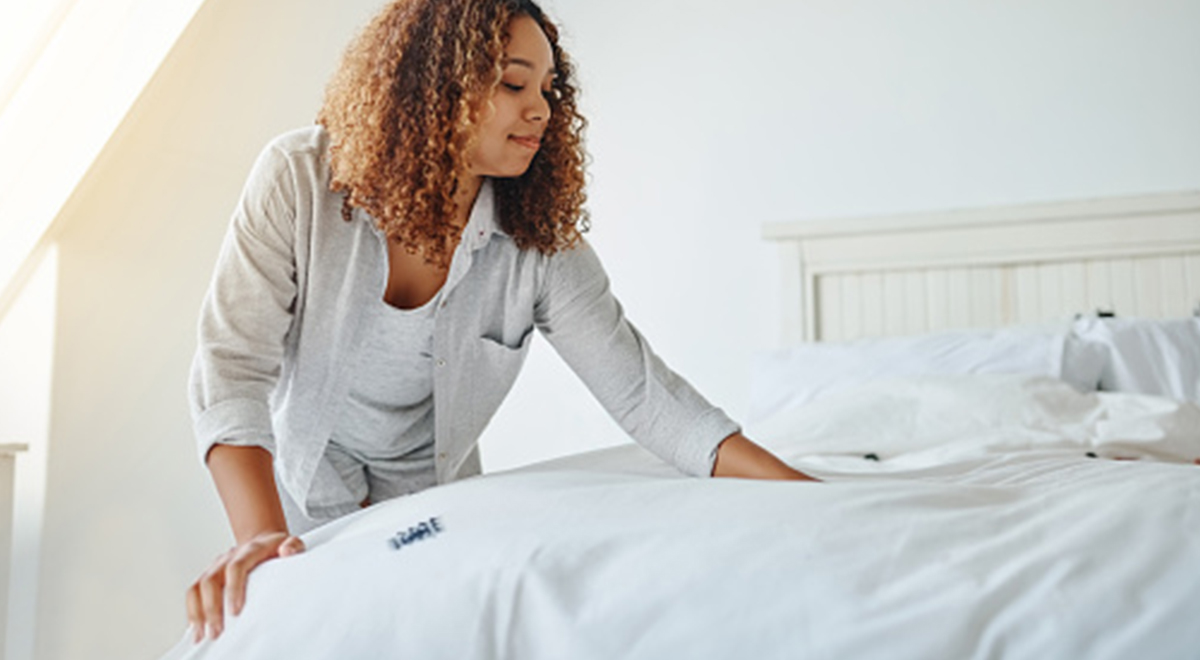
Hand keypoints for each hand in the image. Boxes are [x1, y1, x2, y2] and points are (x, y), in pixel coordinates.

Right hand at [185, 531, 304, 642]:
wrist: (264, 540)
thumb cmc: (278, 548)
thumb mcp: (292, 543)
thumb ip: (293, 546)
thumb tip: (286, 552)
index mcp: (249, 550)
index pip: (235, 567)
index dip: (233, 589)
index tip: (235, 611)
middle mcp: (228, 557)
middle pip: (211, 580)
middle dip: (212, 607)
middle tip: (217, 630)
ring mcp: (216, 566)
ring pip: (197, 587)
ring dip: (198, 612)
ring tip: (203, 633)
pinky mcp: (209, 576)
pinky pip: (193, 593)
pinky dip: (193, 611)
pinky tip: (197, 628)